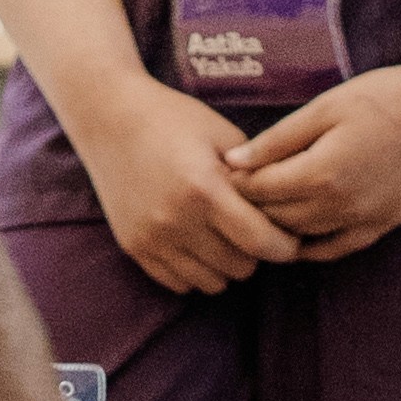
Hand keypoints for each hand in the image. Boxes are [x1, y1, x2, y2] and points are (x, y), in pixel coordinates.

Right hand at [78, 76, 301, 297]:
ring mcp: (152, 237)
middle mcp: (176, 220)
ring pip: (211, 283)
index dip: (285, 246)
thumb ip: (255, 175)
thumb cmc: (174, 119)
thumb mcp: (222, 134)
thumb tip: (286, 211)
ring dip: (225, 266)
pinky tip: (198, 244)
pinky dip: (196, 271)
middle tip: (254, 231)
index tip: (291, 239)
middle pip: (239, 268)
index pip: (261, 243)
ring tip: (225, 238)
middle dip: (255, 253)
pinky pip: (179, 283)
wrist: (110, 117)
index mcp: (204, 189)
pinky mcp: (133, 247)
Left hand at [223, 55, 400, 259]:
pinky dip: (310, 246)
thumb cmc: (390, 97)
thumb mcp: (327, 107)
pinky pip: (336, 248)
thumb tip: (232, 162)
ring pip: (302, 237)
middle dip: (250, 204)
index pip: (259, 191)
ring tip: (260, 206)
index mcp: (320, 173)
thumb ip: (278, 139)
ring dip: (276, 225)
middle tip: (234, 189)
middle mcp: (339, 207)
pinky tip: (296, 235)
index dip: (236, 181)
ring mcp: (364, 220)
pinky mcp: (384, 225)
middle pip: (275, 218)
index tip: (223, 168)